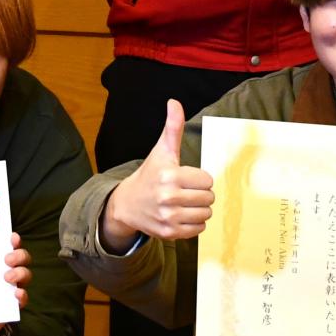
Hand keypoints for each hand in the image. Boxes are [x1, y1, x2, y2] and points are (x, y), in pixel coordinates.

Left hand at [0, 232, 30, 335]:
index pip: (1, 244)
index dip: (7, 236)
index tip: (6, 232)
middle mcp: (2, 271)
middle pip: (20, 256)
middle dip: (18, 253)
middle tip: (7, 257)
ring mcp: (9, 289)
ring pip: (25, 274)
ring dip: (20, 272)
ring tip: (7, 276)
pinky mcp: (11, 306)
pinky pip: (23, 298)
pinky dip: (23, 295)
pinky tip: (16, 294)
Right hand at [101, 99, 214, 252]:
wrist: (126, 204)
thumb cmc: (149, 174)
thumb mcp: (161, 150)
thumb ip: (172, 127)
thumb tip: (174, 102)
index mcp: (170, 175)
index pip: (207, 180)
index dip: (199, 178)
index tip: (186, 178)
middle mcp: (168, 197)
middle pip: (208, 198)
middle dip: (201, 194)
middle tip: (186, 191)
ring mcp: (168, 217)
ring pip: (206, 214)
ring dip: (199, 209)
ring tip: (185, 203)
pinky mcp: (168, 233)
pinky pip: (198, 230)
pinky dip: (194, 224)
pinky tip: (181, 215)